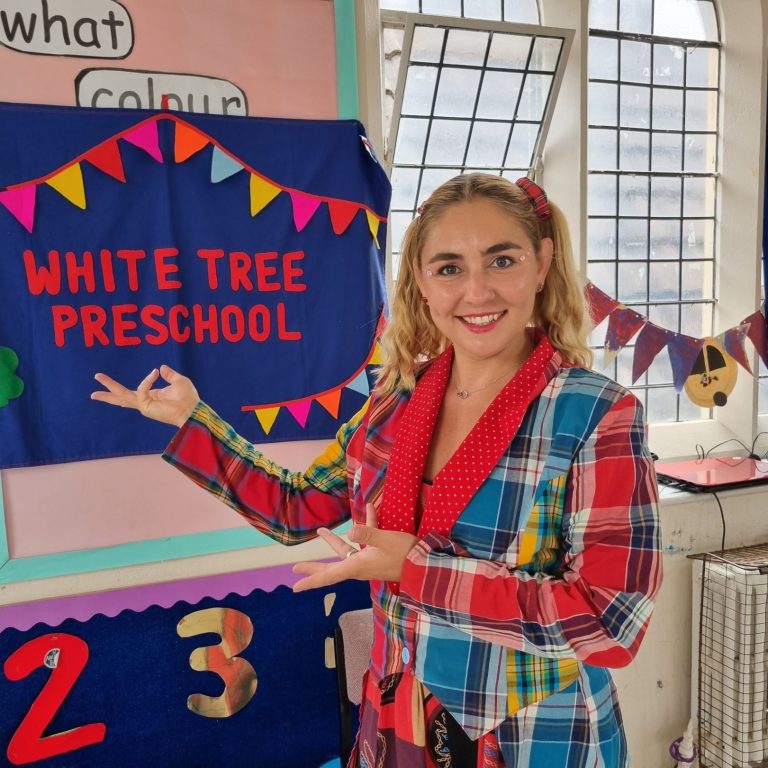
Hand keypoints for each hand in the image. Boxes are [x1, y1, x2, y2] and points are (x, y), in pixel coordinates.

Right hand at [90, 364, 199, 426]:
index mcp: (152, 397)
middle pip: (122, 397)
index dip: (136, 385)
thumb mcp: (179, 381)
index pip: (134, 392)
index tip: (156, 371)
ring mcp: (144, 406)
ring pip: (122, 396)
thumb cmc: (189, 398)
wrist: (193, 410)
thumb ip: (170, 375)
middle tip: (94, 384)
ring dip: (110, 386)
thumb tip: (161, 367)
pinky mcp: (146, 407)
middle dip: (107, 391)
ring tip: (97, 376)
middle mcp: (145, 402)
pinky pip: (141, 391)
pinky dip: (146, 381)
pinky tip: (155, 373)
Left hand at [292, 504, 418, 591]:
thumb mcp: (386, 541)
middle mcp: (359, 566)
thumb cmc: (405, 554)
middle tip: (295, 568)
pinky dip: (365, 526)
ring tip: (321, 531)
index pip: (329, 576)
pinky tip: (369, 508)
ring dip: (334, 541)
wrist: (425, 564)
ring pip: (346, 551)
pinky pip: (366, 540)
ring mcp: (368, 560)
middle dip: (314, 566)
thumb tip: (350, 529)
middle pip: (332, 567)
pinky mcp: (378, 554)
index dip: (312, 580)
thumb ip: (368, 533)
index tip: (296, 587)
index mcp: (357, 566)